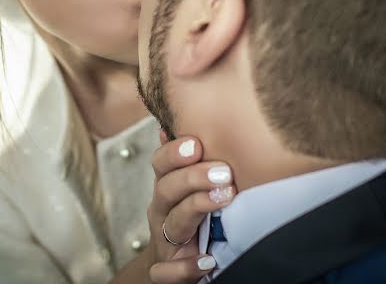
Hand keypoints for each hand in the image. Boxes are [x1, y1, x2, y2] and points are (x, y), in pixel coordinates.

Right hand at [145, 131, 234, 282]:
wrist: (171, 264)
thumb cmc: (186, 216)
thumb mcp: (187, 185)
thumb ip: (189, 158)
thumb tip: (186, 118)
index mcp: (165, 187)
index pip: (161, 164)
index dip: (174, 152)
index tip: (197, 143)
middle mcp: (161, 210)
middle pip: (166, 188)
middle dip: (193, 177)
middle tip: (224, 171)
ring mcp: (164, 240)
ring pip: (172, 222)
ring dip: (196, 207)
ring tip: (224, 197)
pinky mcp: (167, 270)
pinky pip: (168, 272)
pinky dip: (186, 267)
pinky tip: (206, 260)